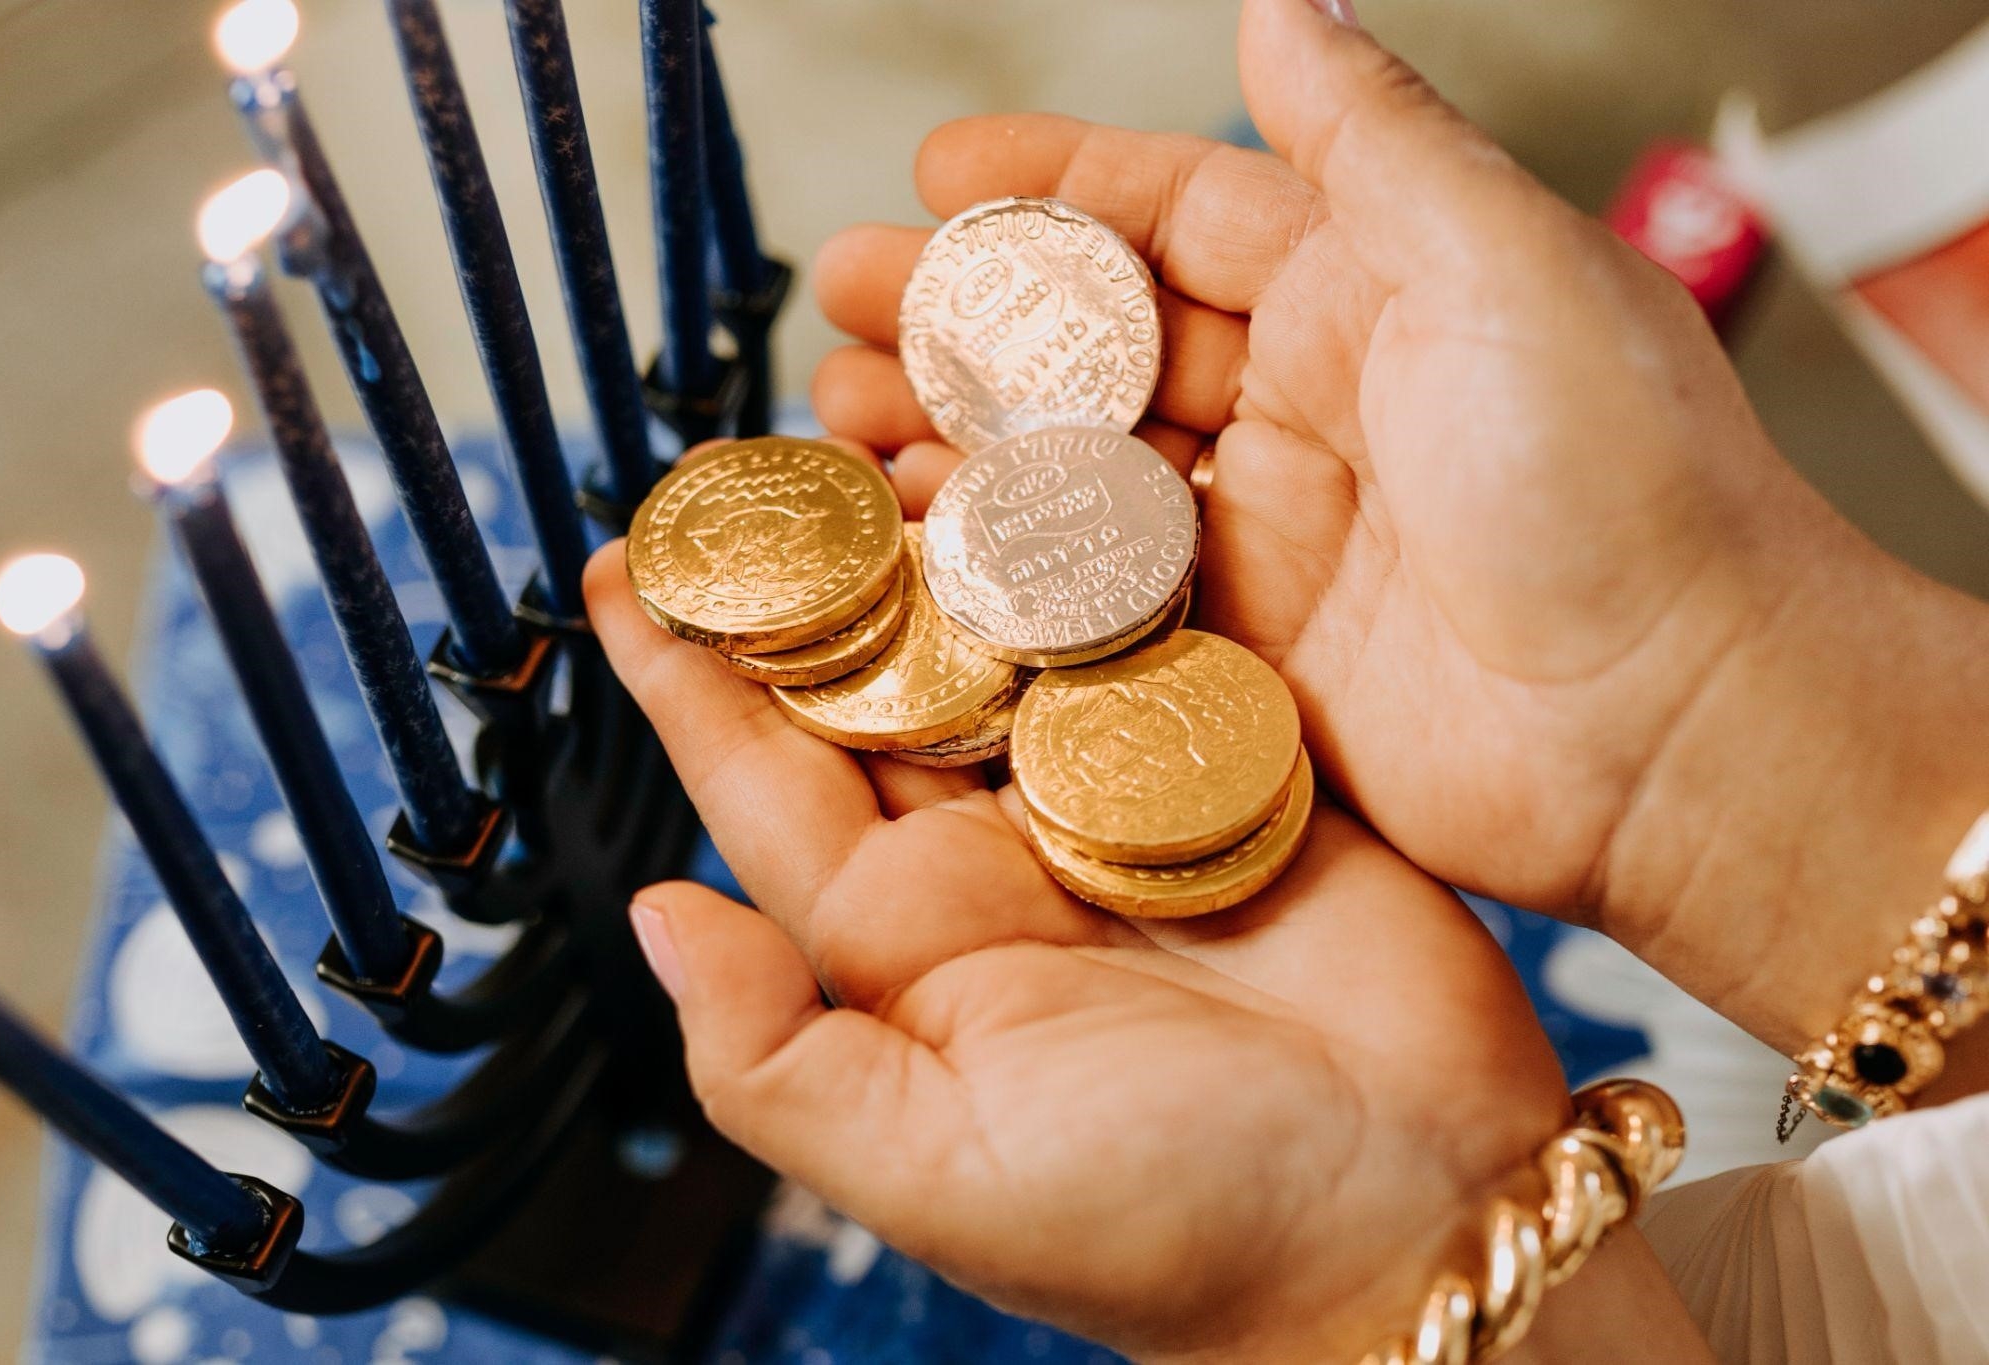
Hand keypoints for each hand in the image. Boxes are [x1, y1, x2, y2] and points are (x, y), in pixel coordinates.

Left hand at [586, 541, 1576, 1362]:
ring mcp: (1119, 799)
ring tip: (891, 424)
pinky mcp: (1240, 756)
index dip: (692, 675)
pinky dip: (1108, 553)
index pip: (770, 780)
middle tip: (755, 451)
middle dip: (813, 571)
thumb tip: (650, 916)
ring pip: (1008, 635)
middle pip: (882, 680)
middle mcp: (1001, 857)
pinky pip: (1154, 632)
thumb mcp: (934, 1168)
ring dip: (952, 537)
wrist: (1412, 1220)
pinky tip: (1064, 466)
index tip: (619, 569)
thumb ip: (776, 1055)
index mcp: (910, 943)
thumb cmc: (1171, 1232)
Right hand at [810, 0, 1988, 1054]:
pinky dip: (998, 570)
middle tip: (838, 301)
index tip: (933, 169)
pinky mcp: (1245, 653)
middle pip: (1099, 345)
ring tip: (838, 421)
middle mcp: (1309, 403)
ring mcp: (1270, 534)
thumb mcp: (1503, 262)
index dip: (1052, 186)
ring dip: (955, 441)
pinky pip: (1097, 596)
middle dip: (962, 318)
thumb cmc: (1621, 478)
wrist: (1677, 723)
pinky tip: (912, 544)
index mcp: (1372, 287)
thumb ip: (1374, 140)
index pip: (1181, 213)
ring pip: (1077, 470)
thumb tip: (1285, 3)